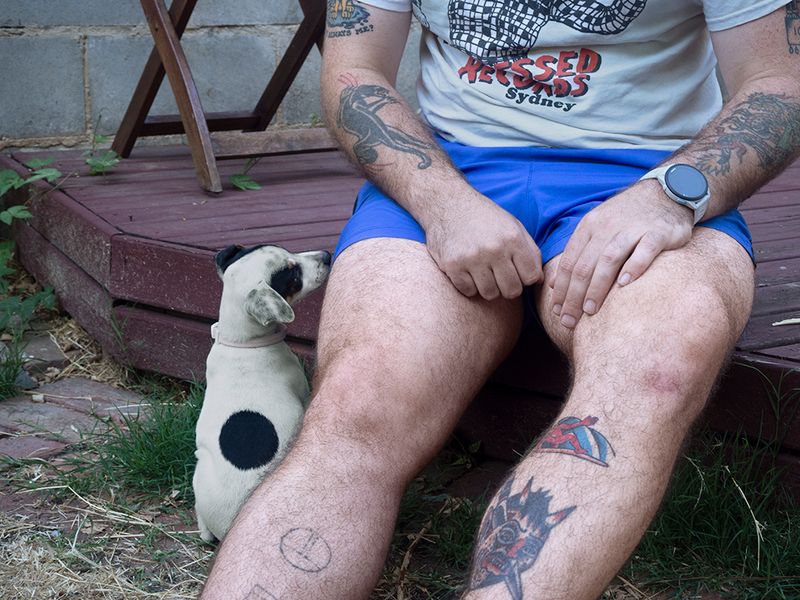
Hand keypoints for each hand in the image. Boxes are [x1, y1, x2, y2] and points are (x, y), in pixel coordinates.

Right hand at [425, 193, 542, 299]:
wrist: (449, 203)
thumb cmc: (485, 217)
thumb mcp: (514, 226)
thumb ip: (530, 252)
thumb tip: (540, 280)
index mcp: (513, 238)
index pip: (531, 277)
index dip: (525, 278)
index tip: (516, 271)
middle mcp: (494, 249)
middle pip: (512, 290)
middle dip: (508, 286)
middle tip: (500, 275)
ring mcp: (472, 258)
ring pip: (490, 294)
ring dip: (488, 287)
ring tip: (484, 272)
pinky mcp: (453, 265)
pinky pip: (468, 291)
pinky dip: (469, 285)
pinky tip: (468, 271)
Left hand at [549, 180, 693, 327]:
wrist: (666, 191)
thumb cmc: (627, 218)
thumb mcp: (597, 228)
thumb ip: (577, 254)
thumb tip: (554, 284)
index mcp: (589, 227)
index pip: (569, 262)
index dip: (561, 289)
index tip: (557, 312)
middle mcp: (607, 227)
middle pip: (585, 265)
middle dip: (574, 296)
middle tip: (569, 321)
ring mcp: (633, 228)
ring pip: (608, 259)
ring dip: (597, 287)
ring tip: (590, 310)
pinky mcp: (658, 232)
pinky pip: (644, 251)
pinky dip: (634, 267)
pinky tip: (625, 285)